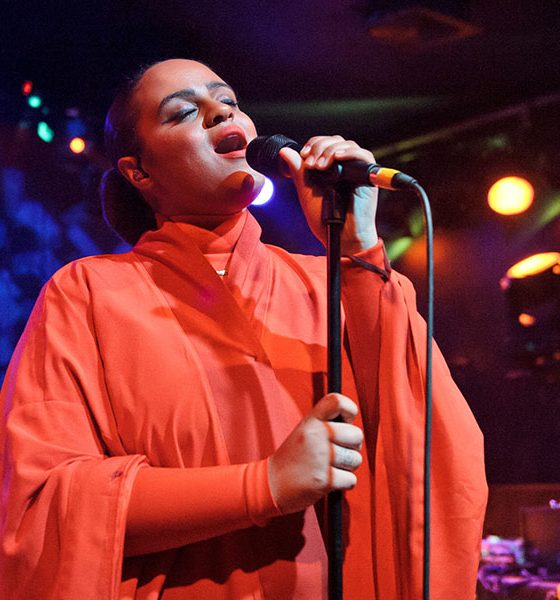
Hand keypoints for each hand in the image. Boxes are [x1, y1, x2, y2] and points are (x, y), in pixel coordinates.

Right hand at [267, 393, 363, 514]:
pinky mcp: (324, 480)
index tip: (345, 423)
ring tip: (330, 467)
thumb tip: (353, 424)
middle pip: (357, 434)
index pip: (338, 402)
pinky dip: (344, 483)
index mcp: (311, 421)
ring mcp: (320, 457)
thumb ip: (327, 423)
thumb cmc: (294, 457)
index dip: (349, 411)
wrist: (272, 484)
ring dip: (348, 467)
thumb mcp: (305, 430)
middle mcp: (316, 435)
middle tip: (337, 452)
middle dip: (352, 447)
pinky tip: (329, 480)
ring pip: (356, 459)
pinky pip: (352, 480)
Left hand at [279, 135, 378, 254]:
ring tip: (320, 166)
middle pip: (335, 140)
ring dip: (330, 151)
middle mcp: (345, 166)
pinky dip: (349, 153)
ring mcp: (357, 170)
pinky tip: (337, 158)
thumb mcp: (307, 192)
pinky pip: (363, 155)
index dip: (313, 144)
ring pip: (346, 145)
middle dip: (319, 147)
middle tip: (311, 164)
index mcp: (331, 167)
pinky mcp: (368, 177)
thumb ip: (299, 172)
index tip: (304, 156)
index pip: (324, 143)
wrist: (341, 237)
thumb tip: (285, 151)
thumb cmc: (326, 219)